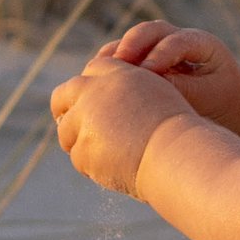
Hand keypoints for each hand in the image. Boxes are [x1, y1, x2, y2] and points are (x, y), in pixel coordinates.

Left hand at [50, 51, 195, 197]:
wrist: (175, 151)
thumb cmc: (176, 127)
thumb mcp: (155, 93)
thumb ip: (127, 90)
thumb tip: (108, 99)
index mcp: (115, 71)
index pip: (90, 72)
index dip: (89, 89)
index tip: (91, 103)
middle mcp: (94, 90)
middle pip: (62, 95)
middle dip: (64, 109)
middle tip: (74, 127)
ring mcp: (84, 119)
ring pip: (66, 131)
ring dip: (79, 141)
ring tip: (105, 154)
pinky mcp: (82, 147)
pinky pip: (78, 158)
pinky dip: (92, 165)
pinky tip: (114, 168)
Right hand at [97, 20, 239, 138]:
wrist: (230, 111)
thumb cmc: (225, 105)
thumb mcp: (210, 97)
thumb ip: (184, 89)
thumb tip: (153, 86)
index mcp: (202, 43)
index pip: (178, 41)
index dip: (161, 53)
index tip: (148, 71)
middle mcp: (179, 38)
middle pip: (152, 31)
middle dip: (133, 43)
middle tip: (119, 61)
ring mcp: (161, 47)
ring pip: (135, 40)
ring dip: (117, 52)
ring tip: (99, 69)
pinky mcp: (147, 60)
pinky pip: (126, 56)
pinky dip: (112, 64)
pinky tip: (96, 79)